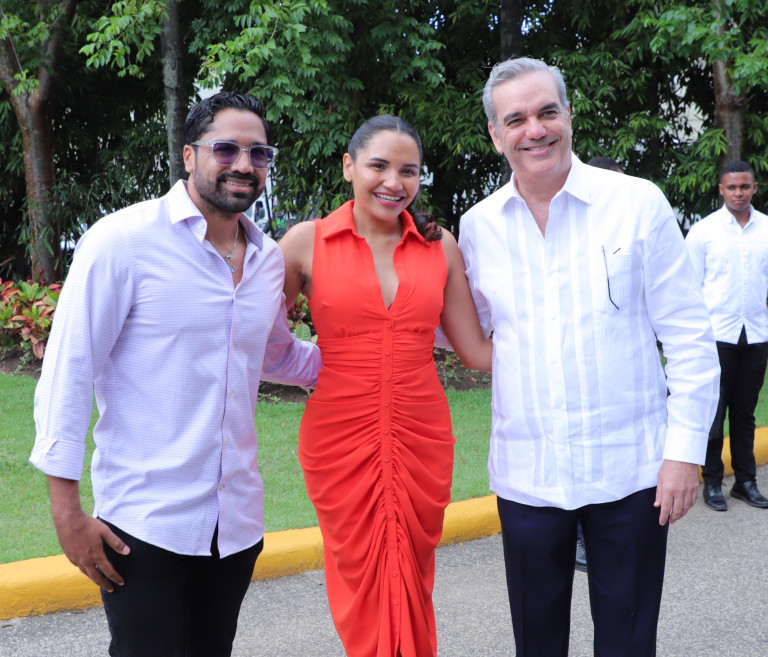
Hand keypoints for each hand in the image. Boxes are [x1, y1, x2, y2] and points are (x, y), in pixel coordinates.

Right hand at [48, 476, 129, 591]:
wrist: (68, 520)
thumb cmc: (88, 524)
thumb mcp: (105, 531)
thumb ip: (116, 542)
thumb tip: (127, 552)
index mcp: (95, 554)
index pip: (108, 570)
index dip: (115, 577)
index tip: (121, 582)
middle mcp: (85, 560)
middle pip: (96, 577)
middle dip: (104, 584)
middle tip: (111, 589)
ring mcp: (75, 559)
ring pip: (86, 573)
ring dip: (94, 579)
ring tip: (100, 582)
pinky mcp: (69, 555)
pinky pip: (78, 567)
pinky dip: (85, 571)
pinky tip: (87, 569)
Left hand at [654, 460, 698, 524]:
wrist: (683, 457)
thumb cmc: (669, 466)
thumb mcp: (660, 478)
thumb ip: (659, 493)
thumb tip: (657, 505)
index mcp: (669, 490)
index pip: (666, 508)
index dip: (663, 517)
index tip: (661, 522)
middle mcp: (679, 492)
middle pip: (677, 510)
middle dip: (673, 517)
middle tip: (670, 521)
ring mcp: (688, 491)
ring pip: (686, 507)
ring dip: (681, 514)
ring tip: (677, 516)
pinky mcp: (695, 488)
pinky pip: (692, 501)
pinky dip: (689, 507)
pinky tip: (685, 509)